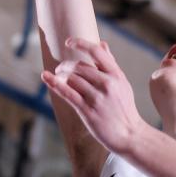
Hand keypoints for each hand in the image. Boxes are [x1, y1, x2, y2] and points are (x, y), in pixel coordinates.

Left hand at [42, 37, 145, 155]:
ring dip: (61, 76)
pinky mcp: (88, 111)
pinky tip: (46, 77)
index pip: (96, 52)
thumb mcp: (122, 83)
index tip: (68, 42)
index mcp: (116, 75)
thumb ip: (111, 64)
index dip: (80, 44)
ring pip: (72, 79)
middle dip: (66, 65)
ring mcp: (97, 98)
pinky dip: (55, 84)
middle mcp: (107, 84)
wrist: (129, 134)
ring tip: (58, 77)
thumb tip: (102, 43)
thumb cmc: (124, 108)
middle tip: (60, 68)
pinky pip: (67, 93)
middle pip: (79, 66)